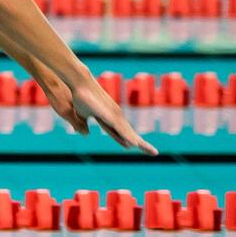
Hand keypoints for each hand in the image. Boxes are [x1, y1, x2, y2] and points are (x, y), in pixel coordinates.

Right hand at [40, 71, 157, 154]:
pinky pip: (121, 130)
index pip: (122, 132)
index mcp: (109, 118)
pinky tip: (134, 144)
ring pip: (128, 133)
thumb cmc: (80, 96)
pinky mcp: (110, 115)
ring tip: (151, 151)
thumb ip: (82, 124)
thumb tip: (85, 133)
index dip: (129, 139)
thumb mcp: (81, 114)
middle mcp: (115, 117)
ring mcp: (114, 116)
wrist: (80, 83)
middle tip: (154, 153)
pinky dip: (128, 137)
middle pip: (130, 133)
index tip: (135, 146)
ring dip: (139, 143)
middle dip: (142, 144)